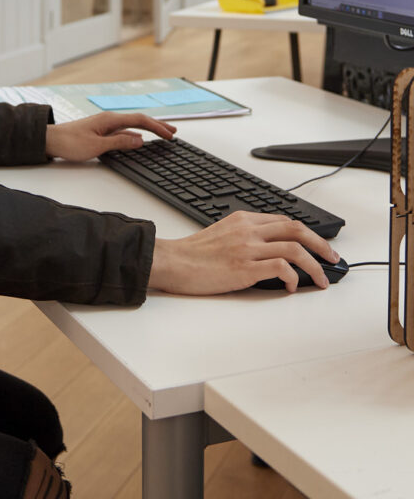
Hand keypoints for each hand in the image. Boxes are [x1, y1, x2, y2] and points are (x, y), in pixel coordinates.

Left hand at [45, 112, 175, 162]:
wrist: (50, 140)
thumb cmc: (69, 142)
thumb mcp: (96, 146)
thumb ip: (119, 142)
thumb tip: (140, 140)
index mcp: (110, 119)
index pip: (140, 121)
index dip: (157, 127)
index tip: (170, 135)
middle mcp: (109, 119)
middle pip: (139, 120)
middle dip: (157, 126)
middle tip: (173, 133)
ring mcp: (105, 125)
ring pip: (132, 125)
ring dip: (148, 129)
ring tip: (162, 134)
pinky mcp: (101, 131)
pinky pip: (124, 130)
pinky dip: (136, 133)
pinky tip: (140, 138)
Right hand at [148, 210, 340, 293]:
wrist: (173, 262)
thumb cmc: (193, 253)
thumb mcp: (221, 233)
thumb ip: (245, 236)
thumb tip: (268, 250)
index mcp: (243, 219)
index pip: (284, 220)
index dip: (306, 233)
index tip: (317, 246)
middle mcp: (248, 229)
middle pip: (296, 228)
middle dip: (321, 244)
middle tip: (332, 258)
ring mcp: (247, 247)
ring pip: (294, 248)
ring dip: (314, 265)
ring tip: (321, 280)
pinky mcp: (245, 267)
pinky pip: (281, 267)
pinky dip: (293, 277)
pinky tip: (291, 287)